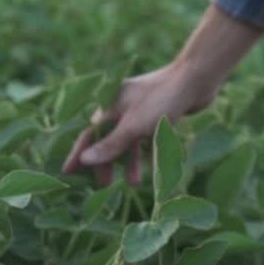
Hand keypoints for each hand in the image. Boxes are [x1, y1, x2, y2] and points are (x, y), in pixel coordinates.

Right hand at [61, 62, 218, 186]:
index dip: (79, 153)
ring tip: (134, 183)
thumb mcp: (134, 126)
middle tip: (104, 185)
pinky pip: (148, 138)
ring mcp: (140, 110)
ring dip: (130, 161)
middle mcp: (122, 107)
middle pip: (108, 139)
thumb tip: (84, 160)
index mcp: (110, 105)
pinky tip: (153, 169)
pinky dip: (149, 153)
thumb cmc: (162, 99)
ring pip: (130, 140)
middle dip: (106, 162)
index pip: (89, 134)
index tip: (68, 172)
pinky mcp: (158, 114)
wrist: (196, 79)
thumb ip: (111, 145)